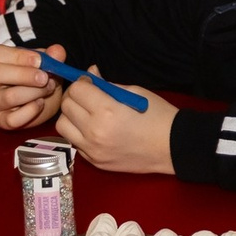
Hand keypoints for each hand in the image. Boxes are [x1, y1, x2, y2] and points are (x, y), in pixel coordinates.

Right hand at [0, 42, 62, 131]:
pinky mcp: (0, 120)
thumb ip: (51, 56)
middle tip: (45, 77)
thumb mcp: (44, 62)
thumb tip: (57, 51)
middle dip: (24, 75)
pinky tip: (41, 103)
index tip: (40, 60)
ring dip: (34, 92)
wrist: (42, 98)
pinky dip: (31, 111)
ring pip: (8, 97)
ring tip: (48, 88)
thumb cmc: (36, 74)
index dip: (18, 55)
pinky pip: (13, 119)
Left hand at [55, 68, 175, 172]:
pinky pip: (75, 142)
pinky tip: (96, 130)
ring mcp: (92, 149)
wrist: (173, 148)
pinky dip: (80, 133)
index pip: (77, 90)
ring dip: (72, 117)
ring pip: (63, 126)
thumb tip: (90, 73)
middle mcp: (94, 131)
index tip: (91, 82)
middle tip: (89, 96)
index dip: (83, 82)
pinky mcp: (95, 161)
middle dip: (75, 97)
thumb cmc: (158, 115)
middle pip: (66, 107)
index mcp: (107, 111)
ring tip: (88, 115)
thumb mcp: (135, 92)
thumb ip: (108, 84)